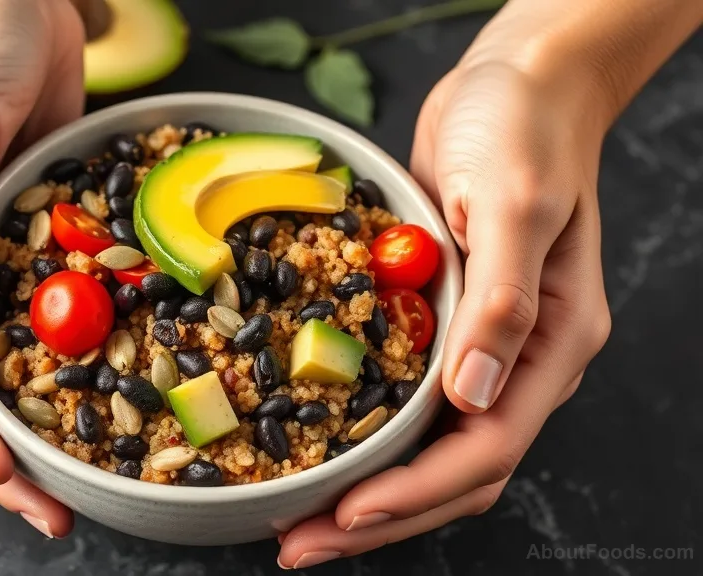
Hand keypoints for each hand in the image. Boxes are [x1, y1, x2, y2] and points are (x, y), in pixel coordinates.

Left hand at [277, 59, 612, 567]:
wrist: (514, 83)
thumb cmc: (522, 130)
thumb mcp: (513, 205)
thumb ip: (499, 301)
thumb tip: (472, 396)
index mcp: (551, 345)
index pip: (484, 449)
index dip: (414, 493)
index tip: (346, 516)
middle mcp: (515, 360)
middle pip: (452, 472)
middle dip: (379, 517)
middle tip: (300, 545)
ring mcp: (478, 347)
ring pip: (426, 448)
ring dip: (366, 490)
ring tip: (298, 519)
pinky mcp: (439, 324)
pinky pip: (404, 400)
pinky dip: (362, 433)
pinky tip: (315, 445)